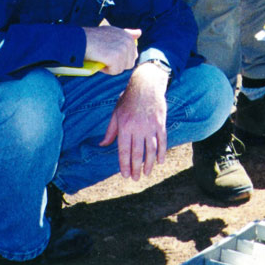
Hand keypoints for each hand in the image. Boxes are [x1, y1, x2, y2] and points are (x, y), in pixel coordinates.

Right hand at [83, 26, 140, 74]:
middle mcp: (128, 42)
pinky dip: (105, 70)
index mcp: (128, 36)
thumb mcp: (111, 32)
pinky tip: (99, 62)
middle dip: (117, 64)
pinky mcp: (115, 57)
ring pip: (121, 68)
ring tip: (101, 58)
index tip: (109, 54)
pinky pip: (115, 71)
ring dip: (111, 67)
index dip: (120, 58)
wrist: (78, 40)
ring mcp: (122, 49)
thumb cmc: (92, 37)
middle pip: (129, 64)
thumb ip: (127, 33)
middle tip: (104, 57)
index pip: (132, 55)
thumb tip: (139, 33)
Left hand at [99, 63, 167, 179]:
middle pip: (138, 153)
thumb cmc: (128, 99)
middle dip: (136, 168)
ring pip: (151, 149)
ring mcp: (151, 126)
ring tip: (146, 173)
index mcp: (125, 126)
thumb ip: (110, 131)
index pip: (124, 150)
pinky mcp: (161, 123)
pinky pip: (162, 140)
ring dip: (149, 163)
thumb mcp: (116, 113)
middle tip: (135, 178)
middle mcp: (138, 128)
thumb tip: (103, 145)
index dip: (125, 164)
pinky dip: (162, 152)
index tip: (125, 175)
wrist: (146, 85)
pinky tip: (160, 161)